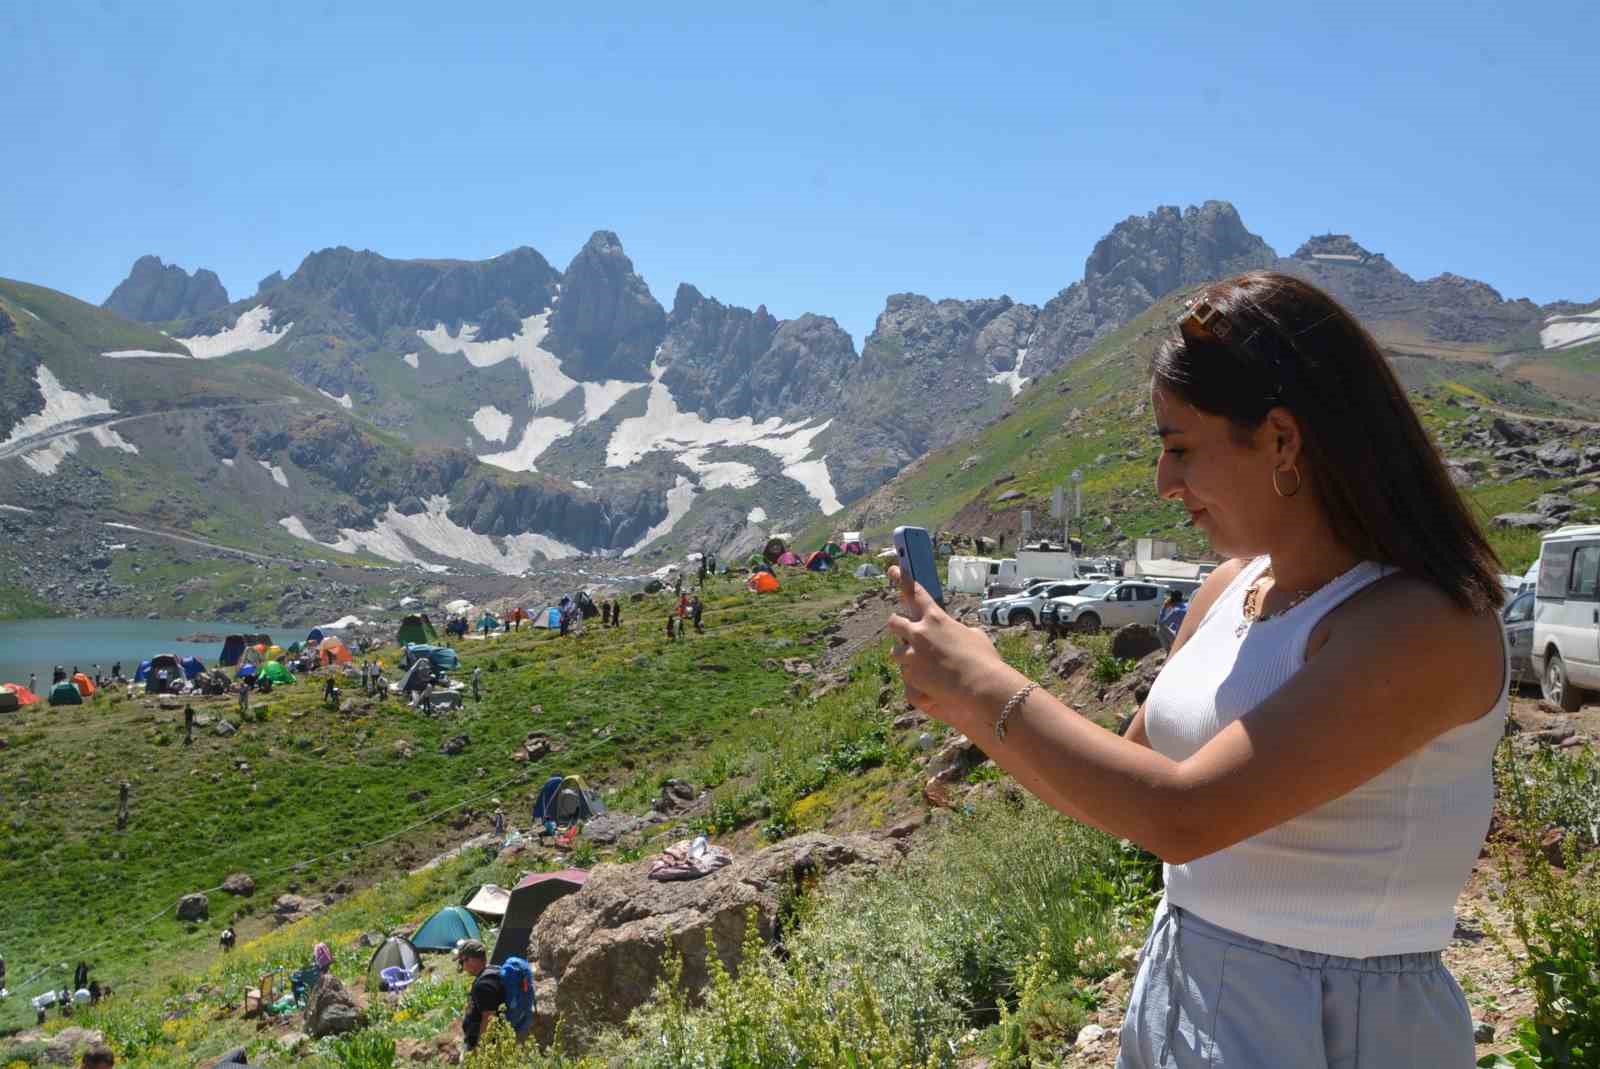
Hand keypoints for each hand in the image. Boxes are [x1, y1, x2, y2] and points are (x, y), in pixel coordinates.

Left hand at [886, 565, 1025, 730]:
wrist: (981, 688)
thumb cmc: (984, 661)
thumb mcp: (974, 637)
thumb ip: (957, 632)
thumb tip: (954, 636)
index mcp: (935, 619)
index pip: (915, 593)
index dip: (903, 580)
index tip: (893, 569)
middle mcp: (919, 634)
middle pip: (894, 622)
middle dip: (898, 625)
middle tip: (905, 630)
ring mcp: (911, 657)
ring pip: (897, 652)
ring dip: (907, 657)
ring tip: (926, 667)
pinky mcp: (910, 677)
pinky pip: (906, 677)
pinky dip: (917, 682)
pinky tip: (933, 687)